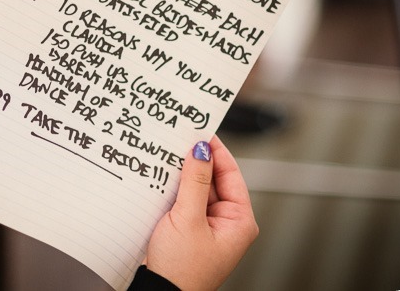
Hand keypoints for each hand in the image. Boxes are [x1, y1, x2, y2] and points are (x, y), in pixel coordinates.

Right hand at [145, 136, 258, 289]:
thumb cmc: (182, 269)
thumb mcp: (188, 218)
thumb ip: (195, 181)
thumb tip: (202, 149)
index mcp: (240, 220)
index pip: (231, 173)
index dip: (216, 150)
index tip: (201, 129)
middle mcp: (227, 222)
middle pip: (213, 179)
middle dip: (195, 161)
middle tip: (178, 140)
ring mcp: (207, 226)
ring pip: (196, 188)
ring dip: (182, 175)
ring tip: (167, 157)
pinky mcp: (190, 229)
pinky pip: (184, 201)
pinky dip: (173, 189)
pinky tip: (160, 179)